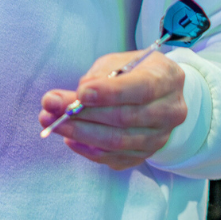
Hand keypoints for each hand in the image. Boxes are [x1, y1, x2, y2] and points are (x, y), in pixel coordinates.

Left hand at [39, 51, 187, 170]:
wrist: (159, 94)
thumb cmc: (134, 72)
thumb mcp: (119, 62)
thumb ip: (98, 76)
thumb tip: (72, 97)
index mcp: (167, 80)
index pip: (140, 89)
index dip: (109, 92)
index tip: (80, 93)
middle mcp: (169, 112)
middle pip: (125, 118)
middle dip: (84, 114)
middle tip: (51, 108)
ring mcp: (159, 138)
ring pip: (117, 141)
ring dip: (80, 133)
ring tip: (52, 123)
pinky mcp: (144, 155)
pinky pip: (114, 158)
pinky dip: (88, 150)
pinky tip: (69, 138)